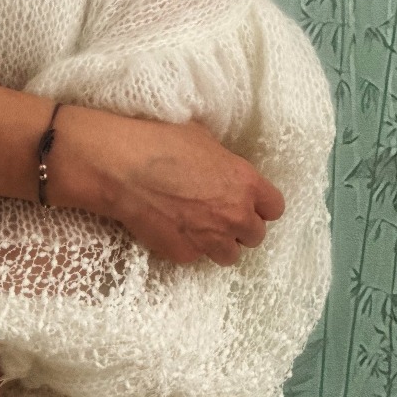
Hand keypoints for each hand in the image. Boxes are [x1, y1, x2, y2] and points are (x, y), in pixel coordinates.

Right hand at [63, 110, 285, 266]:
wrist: (121, 168)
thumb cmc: (159, 143)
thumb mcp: (203, 140)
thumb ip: (223, 163)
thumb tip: (221, 169)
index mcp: (245, 183)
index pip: (275, 209)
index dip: (260, 206)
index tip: (246, 203)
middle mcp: (234, 215)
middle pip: (255, 236)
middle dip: (239, 228)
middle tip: (218, 216)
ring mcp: (210, 238)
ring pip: (229, 255)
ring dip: (218, 244)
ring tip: (198, 229)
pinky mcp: (184, 253)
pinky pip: (195, 257)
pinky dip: (187, 247)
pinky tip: (171, 230)